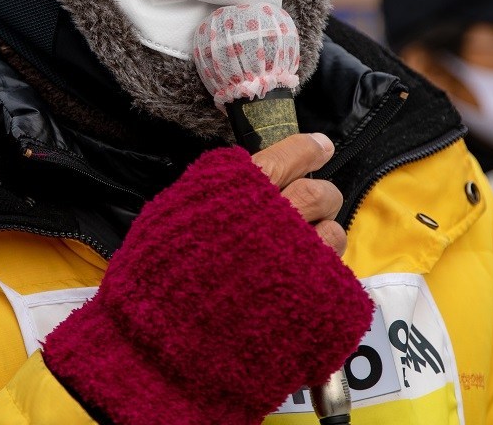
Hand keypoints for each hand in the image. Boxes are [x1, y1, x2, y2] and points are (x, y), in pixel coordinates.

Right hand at [42, 145, 374, 424]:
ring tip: (302, 256)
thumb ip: (210, 191)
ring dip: (324, 239)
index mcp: (238, 189)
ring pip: (333, 234)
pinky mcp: (317, 298)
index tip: (319, 146)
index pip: (288, 155)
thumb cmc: (156, 280)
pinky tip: (300, 288)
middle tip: (314, 204)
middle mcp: (275, 216)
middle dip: (321, 195)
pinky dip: (323, 280)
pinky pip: (335, 279)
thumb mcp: (172, 215)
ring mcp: (300, 259)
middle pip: (320, 193)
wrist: (165, 346)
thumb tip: (241, 175)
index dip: (307, 149)